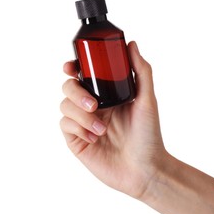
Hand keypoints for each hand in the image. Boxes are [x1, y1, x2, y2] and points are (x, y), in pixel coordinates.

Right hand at [60, 41, 166, 198]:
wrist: (144, 169)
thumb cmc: (148, 135)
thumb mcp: (147, 100)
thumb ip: (141, 71)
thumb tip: (132, 44)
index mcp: (107, 95)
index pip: (83, 75)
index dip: (72, 68)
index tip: (71, 67)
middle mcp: (93, 106)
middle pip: (69, 88)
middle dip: (76, 93)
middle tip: (94, 105)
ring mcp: (83, 123)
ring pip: (65, 106)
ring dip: (81, 115)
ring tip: (101, 128)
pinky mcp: (76, 139)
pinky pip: (65, 125)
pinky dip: (79, 128)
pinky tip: (95, 137)